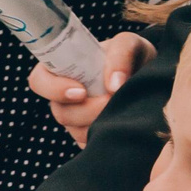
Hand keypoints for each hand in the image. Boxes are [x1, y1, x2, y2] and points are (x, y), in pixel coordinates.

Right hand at [30, 33, 155, 147]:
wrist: (151, 79)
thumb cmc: (133, 57)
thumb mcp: (129, 44)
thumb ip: (121, 55)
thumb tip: (114, 85)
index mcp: (63, 70)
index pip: (39, 80)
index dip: (53, 89)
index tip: (81, 92)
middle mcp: (65, 98)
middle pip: (60, 113)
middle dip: (86, 111)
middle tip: (110, 101)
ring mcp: (76, 120)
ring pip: (76, 131)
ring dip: (99, 123)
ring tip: (121, 109)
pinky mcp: (90, 138)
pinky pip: (90, 145)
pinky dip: (106, 136)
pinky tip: (122, 123)